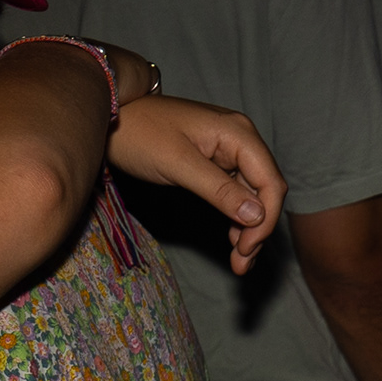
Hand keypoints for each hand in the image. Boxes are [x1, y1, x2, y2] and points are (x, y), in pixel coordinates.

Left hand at [109, 96, 287, 272]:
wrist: (110, 117)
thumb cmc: (140, 134)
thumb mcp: (179, 164)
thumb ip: (219, 190)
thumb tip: (257, 216)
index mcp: (238, 133)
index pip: (270, 182)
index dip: (266, 219)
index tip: (247, 249)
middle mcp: (241, 139)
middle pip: (266, 191)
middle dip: (258, 228)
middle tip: (241, 263)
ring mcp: (229, 150)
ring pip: (253, 195)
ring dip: (249, 228)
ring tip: (239, 261)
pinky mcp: (217, 161)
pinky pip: (236, 192)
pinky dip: (236, 216)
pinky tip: (233, 238)